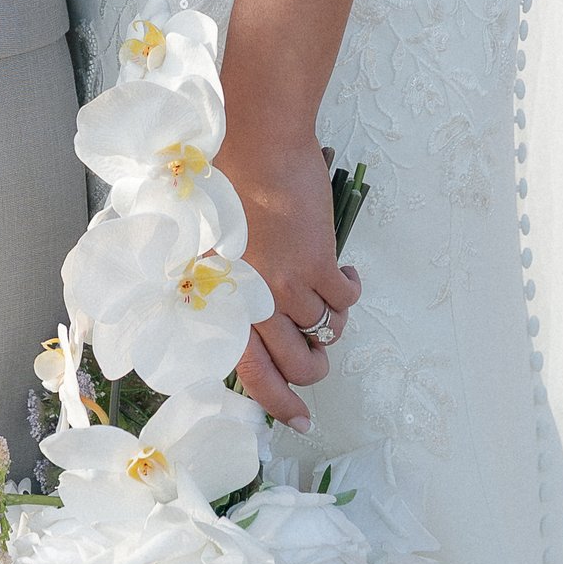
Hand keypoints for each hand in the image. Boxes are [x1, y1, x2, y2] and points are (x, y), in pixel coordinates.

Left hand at [218, 128, 357, 430]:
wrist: (257, 143)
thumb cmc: (227, 182)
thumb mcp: (212, 244)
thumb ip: (227, 287)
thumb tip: (250, 321)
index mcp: (224, 301)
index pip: (251, 374)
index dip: (279, 403)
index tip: (300, 420)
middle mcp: (254, 303)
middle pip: (297, 367)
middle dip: (315, 371)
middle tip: (318, 356)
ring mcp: (288, 286)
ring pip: (325, 337)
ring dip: (332, 325)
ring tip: (327, 297)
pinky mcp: (318, 264)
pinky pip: (346, 301)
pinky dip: (350, 290)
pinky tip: (342, 268)